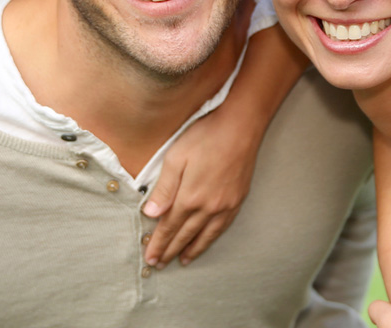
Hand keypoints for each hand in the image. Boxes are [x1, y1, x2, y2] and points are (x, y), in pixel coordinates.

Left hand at [140, 110, 262, 267]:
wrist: (240, 127)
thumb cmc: (205, 137)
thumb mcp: (176, 158)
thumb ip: (164, 188)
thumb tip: (150, 213)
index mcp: (190, 197)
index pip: (169, 226)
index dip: (159, 243)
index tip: (150, 257)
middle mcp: (208, 207)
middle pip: (186, 234)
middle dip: (171, 250)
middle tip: (159, 264)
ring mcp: (225, 205)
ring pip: (206, 235)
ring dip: (192, 249)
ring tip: (182, 261)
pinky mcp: (237, 200)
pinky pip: (222, 227)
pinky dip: (212, 238)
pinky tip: (206, 241)